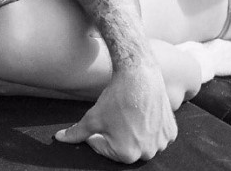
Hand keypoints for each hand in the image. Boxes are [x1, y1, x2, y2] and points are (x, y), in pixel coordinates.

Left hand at [55, 64, 176, 162]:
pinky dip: (148, 127)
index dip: (95, 133)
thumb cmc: (115, 98)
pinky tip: (142, 113)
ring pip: (140, 142)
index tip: (100, 118)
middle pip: (123, 147)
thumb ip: (76, 133)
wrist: (140, 76)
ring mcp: (161, 143)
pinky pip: (155, 135)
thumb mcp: (91, 117)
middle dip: (114, 134)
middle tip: (115, 115)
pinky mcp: (170, 132)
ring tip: (128, 113)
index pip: (102, 148)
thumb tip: (60, 138)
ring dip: (132, 132)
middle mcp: (147, 153)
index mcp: (126, 154)